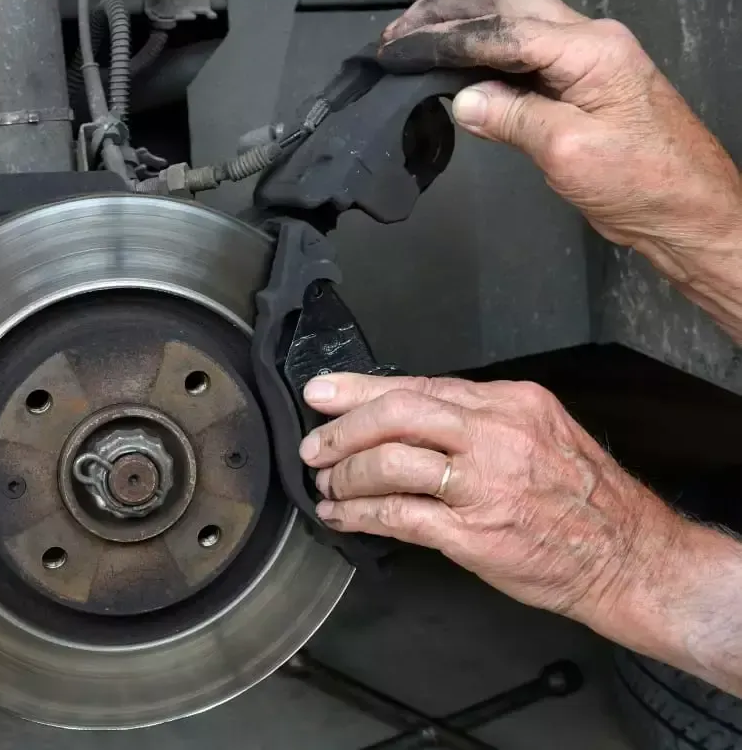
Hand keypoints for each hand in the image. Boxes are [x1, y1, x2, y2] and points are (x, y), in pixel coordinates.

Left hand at [297, 372, 682, 621]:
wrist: (627, 558)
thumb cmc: (581, 498)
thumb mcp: (539, 433)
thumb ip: (475, 419)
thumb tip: (402, 414)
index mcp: (511, 404)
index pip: (420, 386)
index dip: (361, 389)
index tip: (322, 392)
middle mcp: (497, 436)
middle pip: (398, 414)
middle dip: (344, 429)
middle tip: (315, 444)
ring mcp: (484, 486)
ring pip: (390, 463)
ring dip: (346, 473)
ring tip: (328, 483)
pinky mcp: (473, 534)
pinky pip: (398, 516)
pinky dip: (359, 513)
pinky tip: (342, 515)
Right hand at [378, 0, 741, 260]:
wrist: (689, 209)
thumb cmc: (643, 184)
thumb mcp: (569, 152)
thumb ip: (514, 118)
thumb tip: (463, 99)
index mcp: (590, 49)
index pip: (501, 30)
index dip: (444, 39)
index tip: (398, 51)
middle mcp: (589, 40)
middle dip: (449, 6)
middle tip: (399, 29)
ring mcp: (586, 57)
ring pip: (513, 16)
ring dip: (462, 19)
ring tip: (414, 31)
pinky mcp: (579, 81)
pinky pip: (522, 48)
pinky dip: (481, 45)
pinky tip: (454, 56)